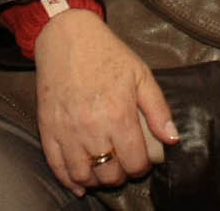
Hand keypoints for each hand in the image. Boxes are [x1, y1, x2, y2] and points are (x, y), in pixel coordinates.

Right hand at [33, 8, 179, 195]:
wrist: (67, 36)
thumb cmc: (107, 53)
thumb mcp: (141, 75)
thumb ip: (158, 109)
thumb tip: (172, 139)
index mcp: (118, 114)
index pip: (134, 162)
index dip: (142, 167)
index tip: (143, 160)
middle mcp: (92, 128)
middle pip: (109, 173)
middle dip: (121, 175)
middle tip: (124, 165)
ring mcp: (67, 131)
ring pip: (82, 175)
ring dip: (96, 181)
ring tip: (104, 173)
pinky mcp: (47, 129)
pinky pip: (56, 166)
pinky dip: (68, 180)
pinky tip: (79, 183)